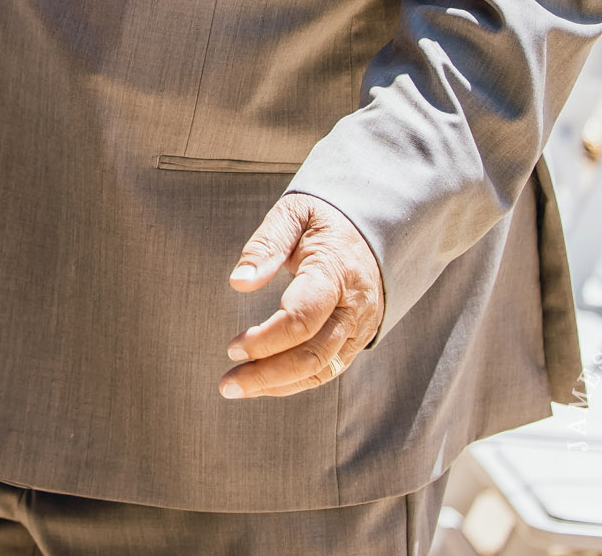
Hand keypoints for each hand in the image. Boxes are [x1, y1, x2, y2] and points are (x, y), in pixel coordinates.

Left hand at [221, 193, 385, 398]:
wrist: (373, 229)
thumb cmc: (323, 220)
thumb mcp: (294, 214)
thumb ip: (265, 245)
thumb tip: (239, 283)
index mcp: (335, 271)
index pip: (302, 318)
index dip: (265, 339)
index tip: (232, 348)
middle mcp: (354, 306)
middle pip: (313, 354)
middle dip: (268, 374)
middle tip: (227, 384)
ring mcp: (361, 327)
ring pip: (322, 370)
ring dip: (278, 385)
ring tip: (237, 387)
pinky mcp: (358, 339)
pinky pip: (329, 370)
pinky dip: (296, 382)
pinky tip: (265, 382)